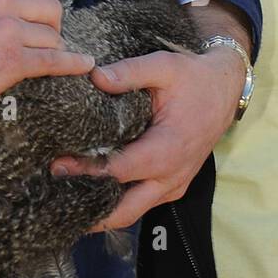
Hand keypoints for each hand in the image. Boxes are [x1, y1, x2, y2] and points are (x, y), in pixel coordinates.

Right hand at [0, 0, 94, 113]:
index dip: (24, 11)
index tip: (22, 24)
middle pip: (50, 8)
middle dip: (50, 25)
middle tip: (42, 40)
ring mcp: (8, 30)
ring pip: (52, 37)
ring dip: (49, 50)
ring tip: (43, 60)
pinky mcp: (13, 61)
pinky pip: (55, 61)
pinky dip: (74, 63)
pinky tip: (84, 65)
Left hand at [48, 46, 243, 228]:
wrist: (224, 89)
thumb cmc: (192, 77)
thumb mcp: (163, 66)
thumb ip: (129, 72)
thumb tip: (94, 77)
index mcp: (168, 149)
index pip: (120, 170)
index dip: (87, 171)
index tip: (57, 165)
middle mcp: (172, 176)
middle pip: (125, 209)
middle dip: (89, 208)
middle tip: (53, 196)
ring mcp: (174, 185)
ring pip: (133, 212)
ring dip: (102, 211)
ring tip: (65, 201)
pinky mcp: (172, 186)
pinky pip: (142, 203)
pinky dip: (117, 204)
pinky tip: (91, 193)